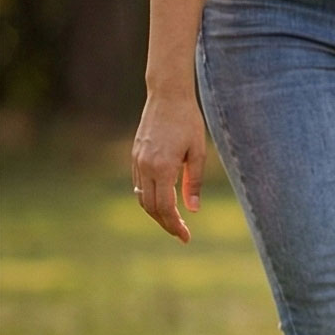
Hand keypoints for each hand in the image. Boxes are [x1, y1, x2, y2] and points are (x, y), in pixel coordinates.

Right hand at [130, 91, 207, 242]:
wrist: (167, 97)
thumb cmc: (189, 122)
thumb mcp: (199, 152)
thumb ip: (194, 182)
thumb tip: (193, 210)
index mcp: (163, 167)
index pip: (164, 207)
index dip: (174, 225)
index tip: (186, 237)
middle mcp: (145, 167)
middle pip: (150, 206)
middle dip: (165, 223)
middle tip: (182, 234)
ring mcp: (137, 161)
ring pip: (141, 197)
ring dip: (156, 212)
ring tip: (174, 222)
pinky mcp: (135, 156)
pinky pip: (138, 184)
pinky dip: (149, 197)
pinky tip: (162, 202)